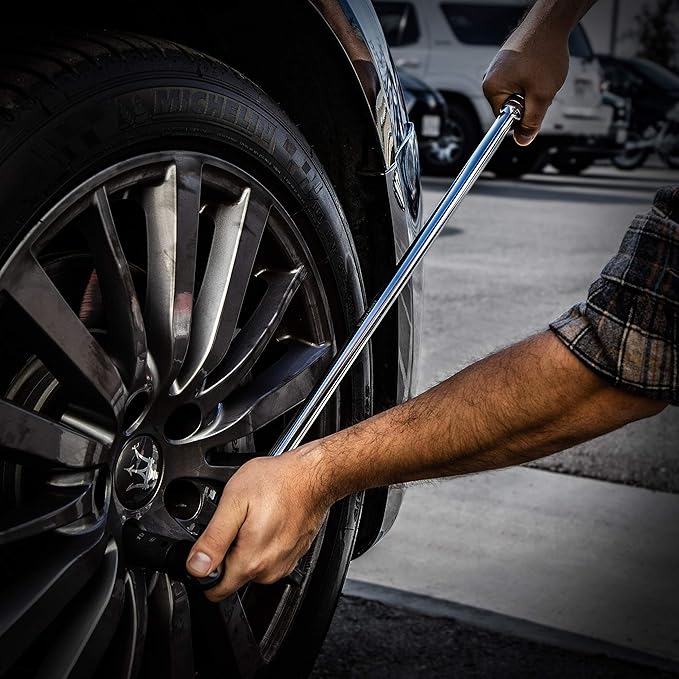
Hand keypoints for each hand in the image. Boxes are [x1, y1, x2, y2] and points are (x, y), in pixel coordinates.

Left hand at [185, 446, 331, 600]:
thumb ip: (213, 539)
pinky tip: (267, 519)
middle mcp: (269, 569)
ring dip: (246, 547)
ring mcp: (283, 564)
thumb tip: (196, 567)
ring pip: (250, 567)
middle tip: (236, 521)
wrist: (313, 475)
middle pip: (232, 576)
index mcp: (250, 560)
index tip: (211, 544)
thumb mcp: (235, 501)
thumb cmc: (279, 482)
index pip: (215, 589)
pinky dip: (263, 543)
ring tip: (254, 517)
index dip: (204, 569)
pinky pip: (267, 559)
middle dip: (227, 552)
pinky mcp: (292, 556)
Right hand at [483, 24, 569, 145]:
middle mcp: (490, 78)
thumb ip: (531, 122)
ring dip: (532, 89)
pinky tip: (539, 66)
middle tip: (541, 88)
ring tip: (541, 74)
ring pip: (517, 92)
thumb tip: (523, 141)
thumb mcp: (541, 96)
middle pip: (510, 106)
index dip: (522, 117)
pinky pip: (519, 79)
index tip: (533, 108)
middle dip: (528, 102)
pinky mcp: (508, 61)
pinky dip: (532, 77)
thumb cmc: (544, 51)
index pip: (504, 119)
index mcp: (491, 89)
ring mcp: (498, 68)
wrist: (550, 22)